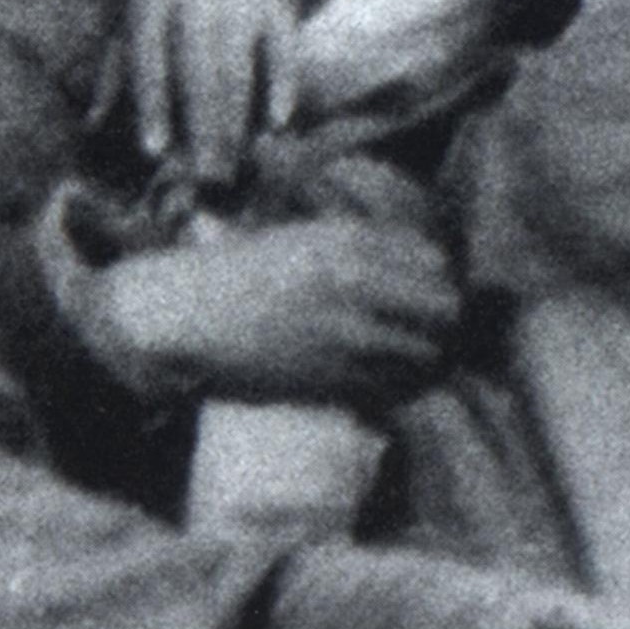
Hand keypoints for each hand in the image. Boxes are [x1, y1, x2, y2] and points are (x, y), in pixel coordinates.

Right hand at [89, 218, 464, 405]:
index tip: (429, 294)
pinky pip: (394, 387)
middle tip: (432, 332)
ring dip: (428, 358)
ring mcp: (345, 333)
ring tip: (414, 362)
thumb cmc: (239, 275)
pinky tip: (389, 382)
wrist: (185, 315)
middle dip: (444, 321)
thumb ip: (358, 251)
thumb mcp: (302, 241)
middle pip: (443, 307)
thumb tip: (420, 269)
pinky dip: (402, 387)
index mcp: (346, 242)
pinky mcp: (331, 378)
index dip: (439, 281)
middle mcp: (355, 284)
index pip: (434, 261)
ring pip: (427, 351)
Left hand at [124, 0, 298, 199]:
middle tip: (203, 174)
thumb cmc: (166, 6)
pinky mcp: (276, 3)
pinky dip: (281, 86)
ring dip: (236, 118)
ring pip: (239, 62)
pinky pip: (282, 48)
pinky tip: (276, 125)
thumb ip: (115, 77)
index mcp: (152, 1)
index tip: (155, 151)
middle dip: (201, 123)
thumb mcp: (133, 28)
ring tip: (232, 162)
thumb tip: (92, 125)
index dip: (153, 104)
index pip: (150, 56)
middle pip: (199, 65)